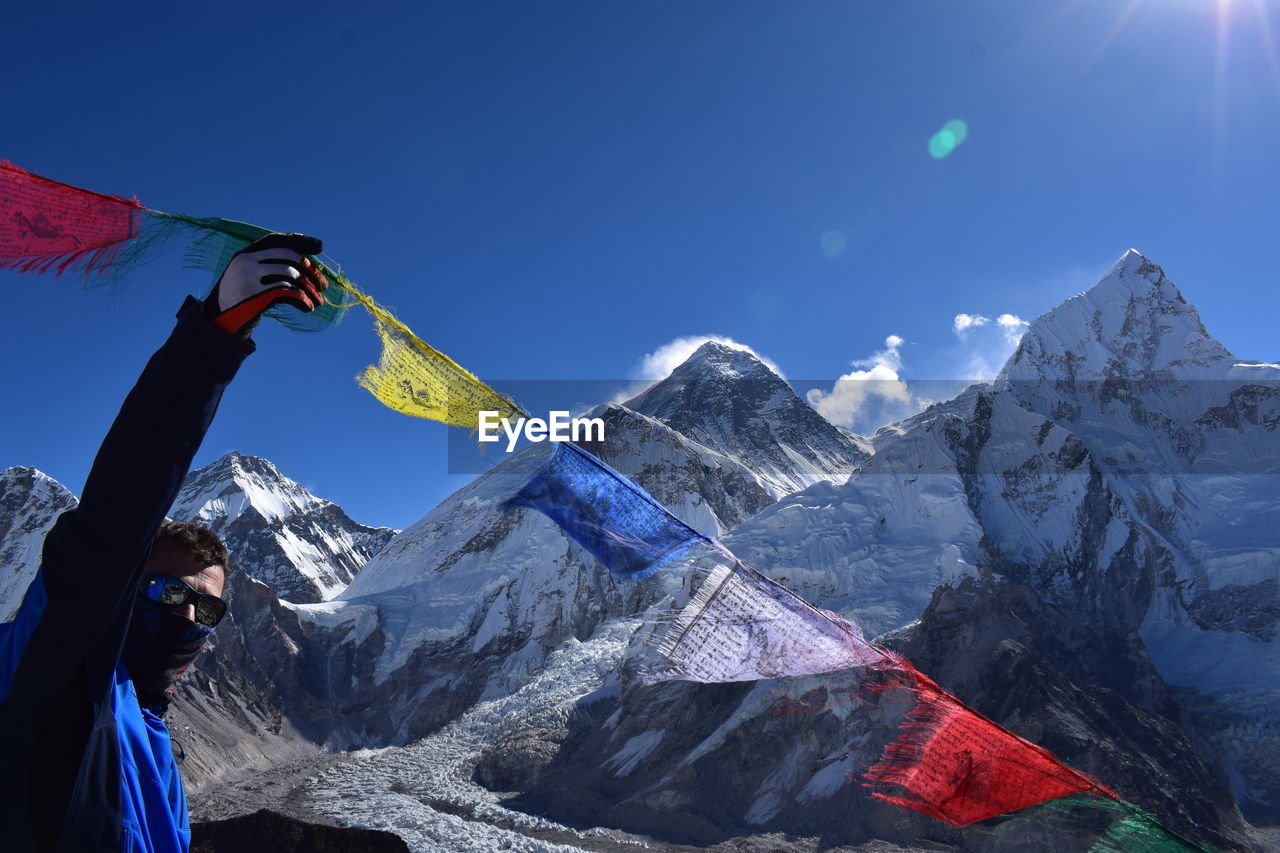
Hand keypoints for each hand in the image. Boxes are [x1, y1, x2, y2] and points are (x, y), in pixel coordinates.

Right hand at [204, 233, 327, 335]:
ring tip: (319, 302)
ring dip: (309, 289)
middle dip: (311, 270)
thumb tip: (309, 268)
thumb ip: (272, 270)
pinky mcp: (254, 294)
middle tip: (324, 285)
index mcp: (246, 253)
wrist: (219, 320)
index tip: (320, 246)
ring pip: (291, 274)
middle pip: (288, 256)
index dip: (300, 241)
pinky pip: (286, 291)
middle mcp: (247, 260)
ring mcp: (249, 275)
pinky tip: (308, 307)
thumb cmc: (242, 299)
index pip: (277, 240)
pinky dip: (301, 299)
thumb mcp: (253, 279)